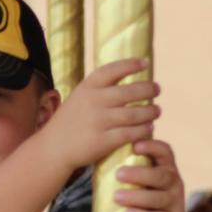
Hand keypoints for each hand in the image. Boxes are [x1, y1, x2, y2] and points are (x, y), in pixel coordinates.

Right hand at [38, 58, 159, 172]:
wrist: (53, 148)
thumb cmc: (71, 121)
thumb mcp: (80, 97)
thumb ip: (100, 89)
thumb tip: (129, 79)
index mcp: (87, 87)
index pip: (113, 70)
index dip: (131, 64)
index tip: (145, 63)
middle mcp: (94, 101)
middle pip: (130, 91)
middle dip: (148, 89)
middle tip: (157, 89)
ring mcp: (98, 121)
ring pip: (134, 114)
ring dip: (150, 112)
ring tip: (157, 111)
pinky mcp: (103, 141)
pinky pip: (131, 133)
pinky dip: (143, 130)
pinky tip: (149, 128)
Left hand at [112, 139, 184, 211]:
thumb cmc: (138, 197)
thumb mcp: (135, 180)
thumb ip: (125, 166)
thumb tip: (98, 150)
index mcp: (166, 167)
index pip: (165, 152)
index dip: (152, 147)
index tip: (135, 146)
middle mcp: (175, 183)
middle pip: (161, 176)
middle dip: (140, 174)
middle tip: (118, 174)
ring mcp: (176, 203)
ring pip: (159, 198)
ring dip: (137, 197)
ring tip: (117, 197)